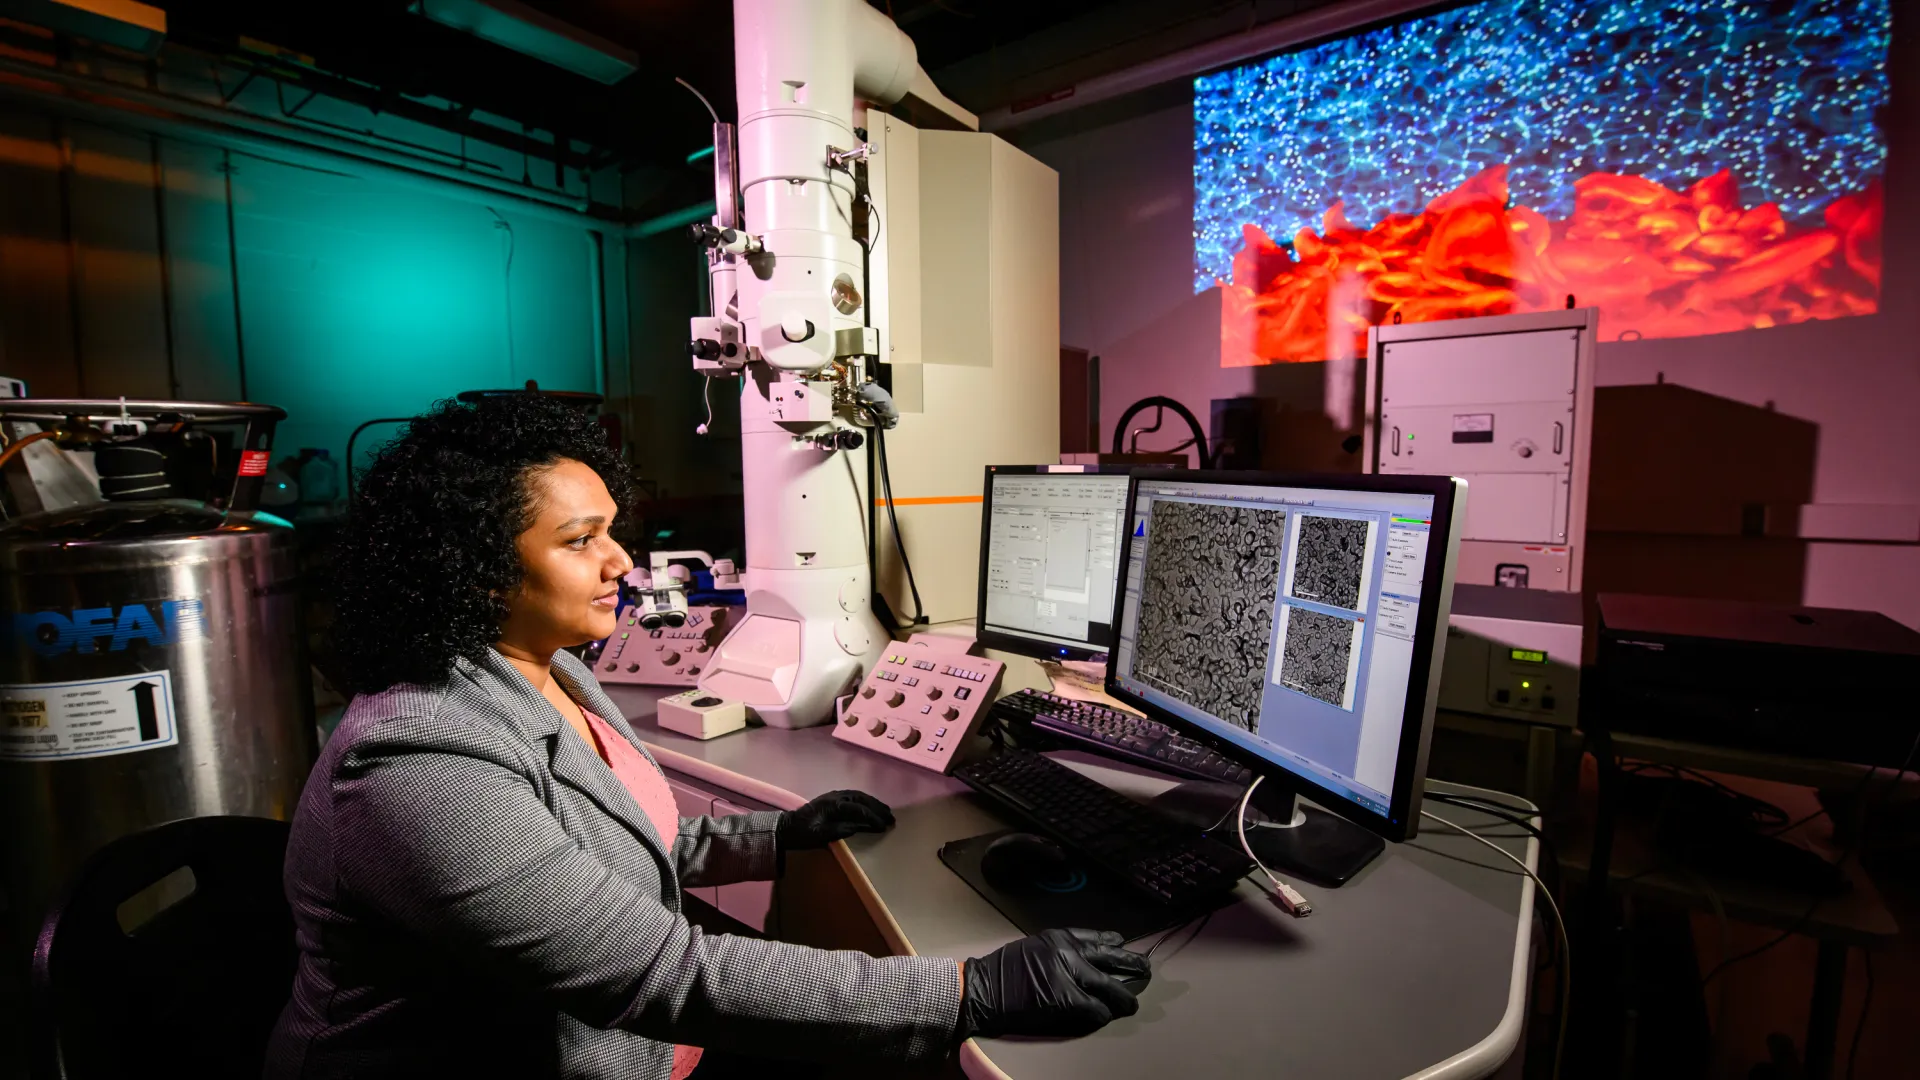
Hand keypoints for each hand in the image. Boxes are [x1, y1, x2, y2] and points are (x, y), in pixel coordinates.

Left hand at [776, 790, 894, 851]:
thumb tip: (857, 828)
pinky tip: (871, 806)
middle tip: (891, 818)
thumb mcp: (818, 836)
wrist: (785, 828)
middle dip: (878, 808)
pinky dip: (865, 800)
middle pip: (861, 799)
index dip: (873, 818)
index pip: (858, 809)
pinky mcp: (832, 799)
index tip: (884, 827)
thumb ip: (837, 831)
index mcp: (832, 805)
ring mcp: (833, 796)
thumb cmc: (801, 834)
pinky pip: (853, 796)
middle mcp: (835, 796)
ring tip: (886, 811)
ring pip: (858, 795)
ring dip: (873, 802)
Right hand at [957, 928, 1148, 1038]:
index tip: (1124, 947)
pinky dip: (1102, 1014)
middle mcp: (1068, 950)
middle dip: (1131, 964)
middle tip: (1146, 969)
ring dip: (1124, 997)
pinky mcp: (1066, 998)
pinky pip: (1095, 1007)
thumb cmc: (1003, 971)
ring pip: (1108, 985)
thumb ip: (1058, 952)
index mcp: (1060, 937)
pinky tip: (1106, 1017)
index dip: (1114, 944)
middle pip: (1111, 956)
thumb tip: (1081, 962)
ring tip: (1132, 1004)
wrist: (982, 988)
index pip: (1097, 938)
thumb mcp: (1033, 948)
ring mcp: (1068, 974)